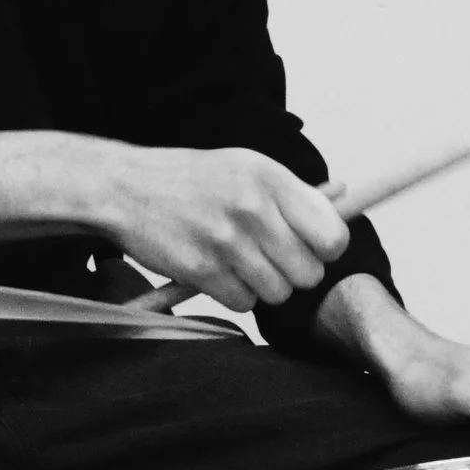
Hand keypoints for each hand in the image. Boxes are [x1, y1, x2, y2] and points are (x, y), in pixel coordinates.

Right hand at [0, 128, 347, 314]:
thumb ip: (293, 190)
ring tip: (239, 260)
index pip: (333, 235)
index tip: (313, 248)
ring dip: (263, 285)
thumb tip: (343, 199)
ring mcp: (226, 240)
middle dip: (295, 273)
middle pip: (308, 273)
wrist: (126, 188)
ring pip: (277, 293)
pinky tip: (217, 270)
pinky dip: (234, 294)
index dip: (327, 250)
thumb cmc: (192, 180)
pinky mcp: (201, 269)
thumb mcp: (245, 167)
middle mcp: (252, 207)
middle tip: (273, 259)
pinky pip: (243, 303)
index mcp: (270, 177)